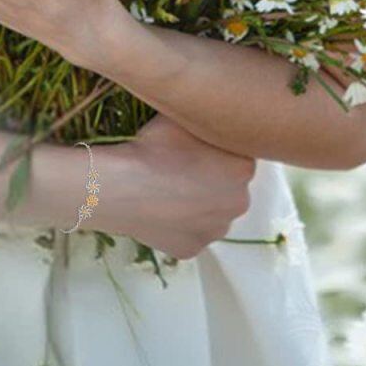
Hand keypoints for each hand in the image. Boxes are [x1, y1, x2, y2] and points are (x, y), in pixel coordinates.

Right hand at [112, 113, 257, 259]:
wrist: (122, 186)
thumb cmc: (154, 146)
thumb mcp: (184, 116)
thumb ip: (208, 118)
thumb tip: (212, 115)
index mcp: (243, 167)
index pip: (237, 156)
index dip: (215, 150)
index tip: (194, 147)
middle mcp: (239, 202)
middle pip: (229, 187)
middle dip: (211, 179)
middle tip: (180, 167)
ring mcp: (216, 230)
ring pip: (211, 213)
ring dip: (197, 203)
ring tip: (168, 189)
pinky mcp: (193, 250)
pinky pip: (190, 233)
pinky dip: (179, 224)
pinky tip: (160, 209)